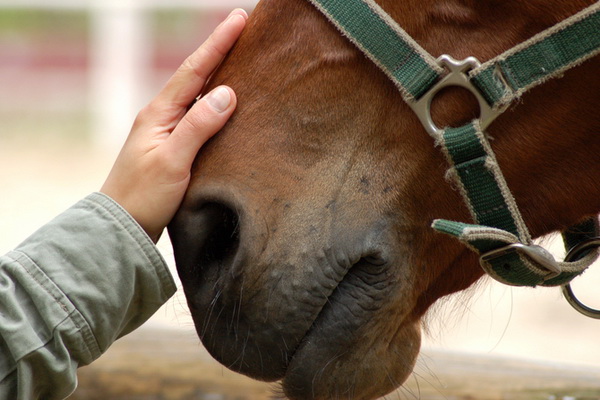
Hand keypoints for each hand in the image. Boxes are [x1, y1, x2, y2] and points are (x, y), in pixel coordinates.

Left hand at [101, 9, 247, 241]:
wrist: (122, 227)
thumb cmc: (143, 196)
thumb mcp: (172, 161)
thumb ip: (199, 126)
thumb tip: (227, 92)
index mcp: (159, 114)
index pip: (194, 71)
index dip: (217, 44)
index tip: (238, 19)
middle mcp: (162, 117)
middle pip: (196, 76)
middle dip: (220, 51)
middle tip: (243, 28)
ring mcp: (167, 132)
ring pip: (198, 96)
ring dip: (219, 75)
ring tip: (242, 59)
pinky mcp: (174, 148)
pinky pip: (200, 117)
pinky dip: (216, 104)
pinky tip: (229, 104)